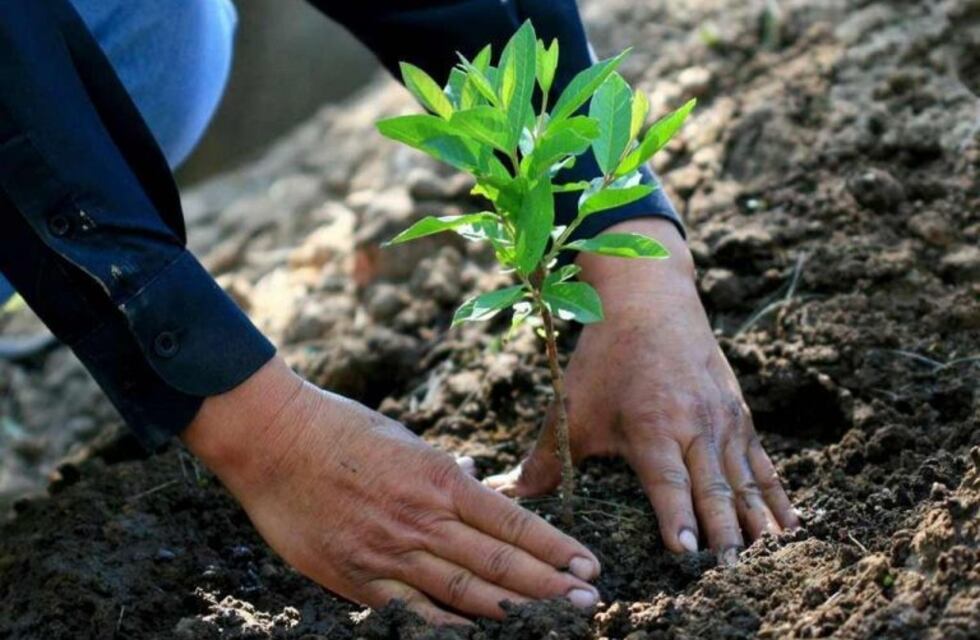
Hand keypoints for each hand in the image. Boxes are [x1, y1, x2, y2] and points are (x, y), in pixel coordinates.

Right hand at [182, 357, 600, 624]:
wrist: (272, 439)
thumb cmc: (340, 429)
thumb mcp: (405, 438)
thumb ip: (443, 471)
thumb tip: (477, 485)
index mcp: (439, 478)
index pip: (511, 520)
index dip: (554, 546)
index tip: (587, 564)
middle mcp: (422, 518)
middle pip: (499, 561)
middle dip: (550, 585)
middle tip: (590, 602)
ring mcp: (389, 552)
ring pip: (465, 590)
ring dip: (514, 609)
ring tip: (554, 621)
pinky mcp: (356, 577)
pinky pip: (411, 612)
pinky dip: (448, 627)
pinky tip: (478, 636)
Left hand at [487, 219, 798, 561]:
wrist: (651, 300)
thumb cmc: (607, 358)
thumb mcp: (573, 406)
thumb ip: (546, 457)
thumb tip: (508, 493)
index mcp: (652, 427)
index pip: (668, 482)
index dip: (678, 517)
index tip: (689, 552)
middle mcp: (694, 425)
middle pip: (714, 487)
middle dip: (724, 532)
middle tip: (733, 571)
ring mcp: (723, 420)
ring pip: (745, 479)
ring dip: (757, 520)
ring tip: (770, 559)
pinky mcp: (739, 415)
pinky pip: (762, 462)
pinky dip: (776, 495)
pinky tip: (790, 524)